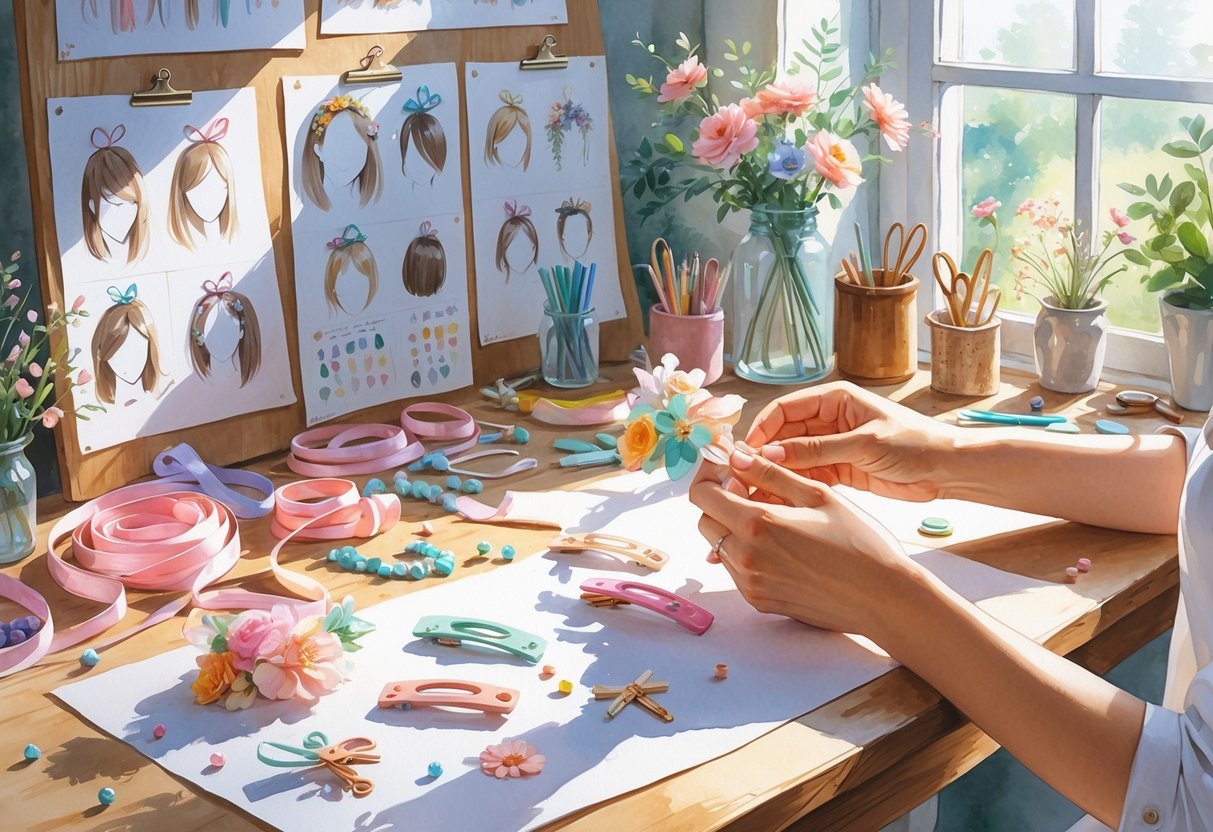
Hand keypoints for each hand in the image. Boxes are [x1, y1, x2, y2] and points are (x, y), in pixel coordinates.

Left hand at [689, 446, 923, 637]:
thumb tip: (735, 455)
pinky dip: (746, 552)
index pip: (702, 495)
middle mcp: (746, 558)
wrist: (884, 598)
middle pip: (705, 521)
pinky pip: (736, 569)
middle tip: (752, 489)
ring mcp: (750, 584)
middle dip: (720, 500)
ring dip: (733, 527)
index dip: (709, 474)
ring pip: (719, 546)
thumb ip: (770, 473)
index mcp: (757, 526)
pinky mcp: (759, 601)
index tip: (725, 465)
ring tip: (772, 518)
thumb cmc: (859, 542)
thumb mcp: (817, 495)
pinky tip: (780, 545)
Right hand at [743, 381, 961, 501]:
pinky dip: (795, 486)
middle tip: (744, 478)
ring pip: (793, 458)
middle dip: (764, 455)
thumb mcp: (863, 444)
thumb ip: (817, 449)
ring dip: (777, 473)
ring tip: (756, 493)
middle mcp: (829, 419)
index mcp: (834, 399)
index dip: (762, 429)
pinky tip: (780, 500)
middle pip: (784, 435)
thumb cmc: (915, 444)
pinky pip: (809, 475)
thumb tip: (772, 455)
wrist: (949, 470)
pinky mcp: (841, 469)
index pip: (785, 409)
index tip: (745, 452)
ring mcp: (834, 445)